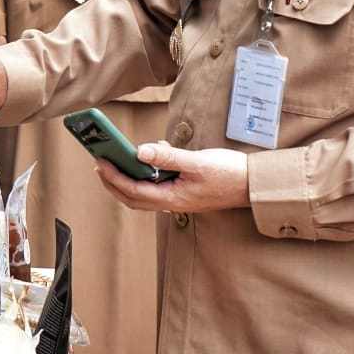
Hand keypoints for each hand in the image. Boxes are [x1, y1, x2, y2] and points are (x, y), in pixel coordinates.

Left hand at [94, 141, 250, 213]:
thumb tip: (140, 152)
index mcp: (173, 198)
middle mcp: (172, 201)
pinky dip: (147, 173)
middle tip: (99, 164)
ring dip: (126, 180)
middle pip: (132, 197)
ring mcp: (177, 197)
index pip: (133, 190)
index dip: (114, 177)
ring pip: (143, 193)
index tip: (100, 162)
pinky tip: (149, 156)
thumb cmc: (229, 174)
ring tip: (115, 161)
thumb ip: (168, 158)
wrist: (253, 185)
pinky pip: (157, 185)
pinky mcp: (183, 190)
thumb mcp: (197, 162)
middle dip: (113, 182)